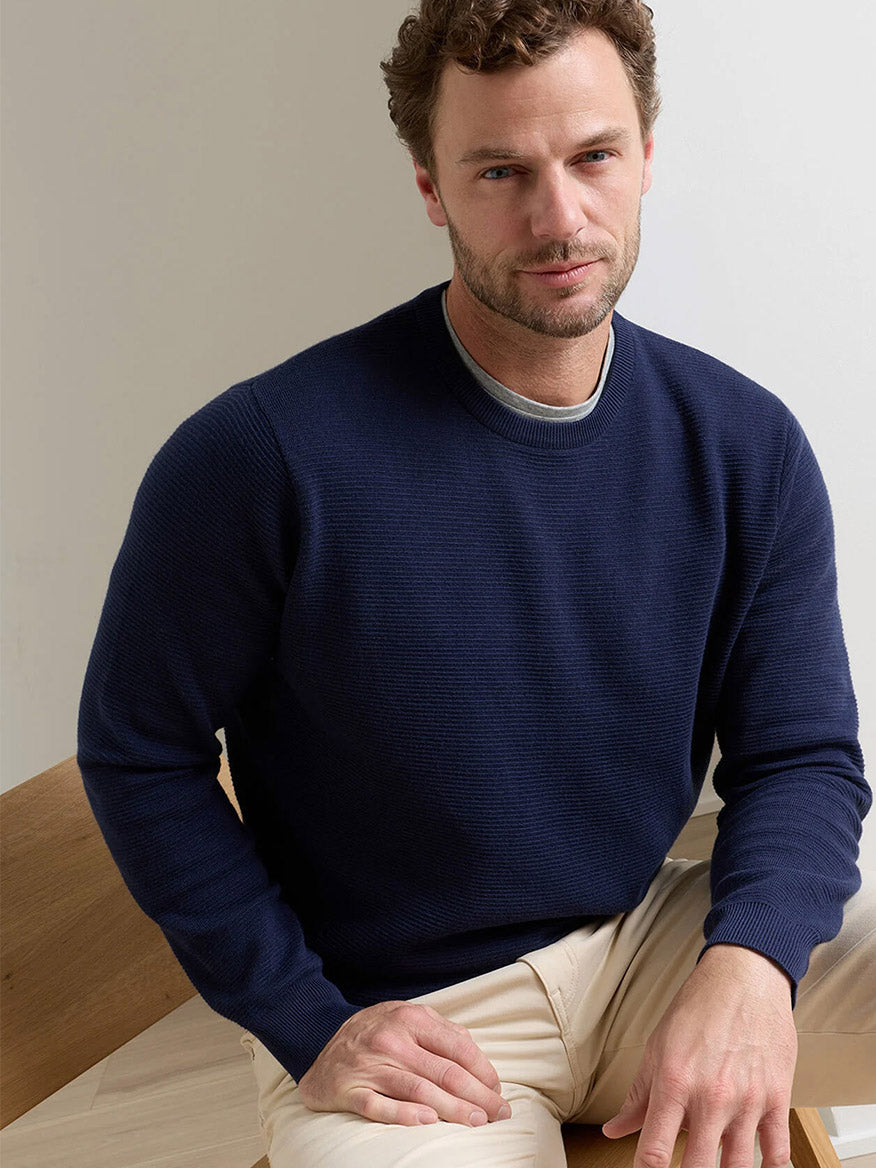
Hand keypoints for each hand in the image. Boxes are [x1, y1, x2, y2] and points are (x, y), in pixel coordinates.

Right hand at [297, 999, 512, 1126]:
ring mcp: (370, 1066)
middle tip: (499, 1114)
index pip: (458, 1047)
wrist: (318, 1043)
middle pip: (445, 1072)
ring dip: (453, 1109)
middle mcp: (392, 1040)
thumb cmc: (374, 1033)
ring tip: (478, 1122)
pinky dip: (404, 1115)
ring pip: (419, 1090)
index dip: (483, 1072)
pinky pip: (379, 1106)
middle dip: (478, 1095)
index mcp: (410, 1018)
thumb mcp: (405, 1017)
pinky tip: (428, 1122)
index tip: (498, 1091)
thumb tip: (477, 1056)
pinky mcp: (349, 1090)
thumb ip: (440, 1030)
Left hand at [601, 944, 797, 1167]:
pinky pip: (777, 1153)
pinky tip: (755, 1165)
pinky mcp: (778, 1098)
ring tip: (714, 1164)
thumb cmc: (699, 1008)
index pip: (654, 1151)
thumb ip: (638, 1096)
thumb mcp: (657, 1047)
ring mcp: (747, 1100)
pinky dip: (768, 1167)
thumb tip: (615, 1130)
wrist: (744, 977)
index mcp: (674, 1082)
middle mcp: (711, 1097)